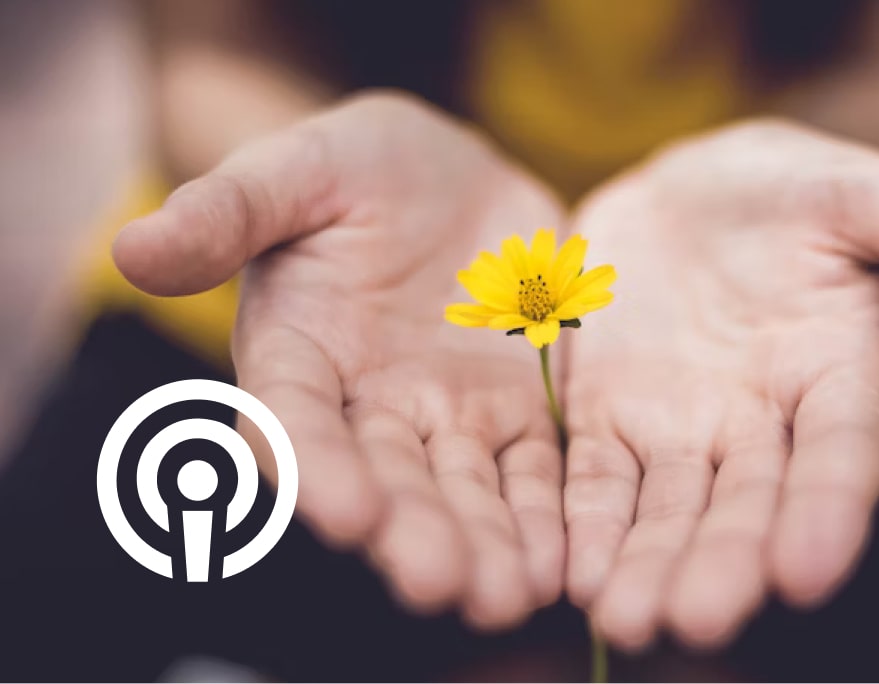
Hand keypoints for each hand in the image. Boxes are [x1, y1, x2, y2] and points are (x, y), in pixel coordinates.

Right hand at [114, 92, 566, 628]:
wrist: (449, 176)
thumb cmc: (354, 168)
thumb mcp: (295, 169)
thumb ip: (227, 211)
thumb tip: (132, 248)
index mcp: (298, 354)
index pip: (295, 420)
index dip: (315, 467)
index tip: (344, 512)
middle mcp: (367, 405)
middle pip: (387, 478)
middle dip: (412, 532)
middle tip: (440, 583)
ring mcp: (447, 416)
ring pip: (465, 491)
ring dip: (485, 545)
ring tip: (507, 595)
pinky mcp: (517, 412)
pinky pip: (533, 471)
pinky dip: (545, 516)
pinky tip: (562, 563)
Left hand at [562, 119, 878, 648]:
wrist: (688, 192)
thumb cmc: (792, 191)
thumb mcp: (866, 194)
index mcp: (837, 375)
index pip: (842, 453)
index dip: (829, 510)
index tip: (809, 571)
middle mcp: (763, 423)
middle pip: (747, 503)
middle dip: (724, 562)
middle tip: (697, 621)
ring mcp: (682, 429)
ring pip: (668, 509)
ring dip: (647, 564)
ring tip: (626, 618)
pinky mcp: (609, 420)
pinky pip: (595, 480)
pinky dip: (585, 523)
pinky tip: (569, 572)